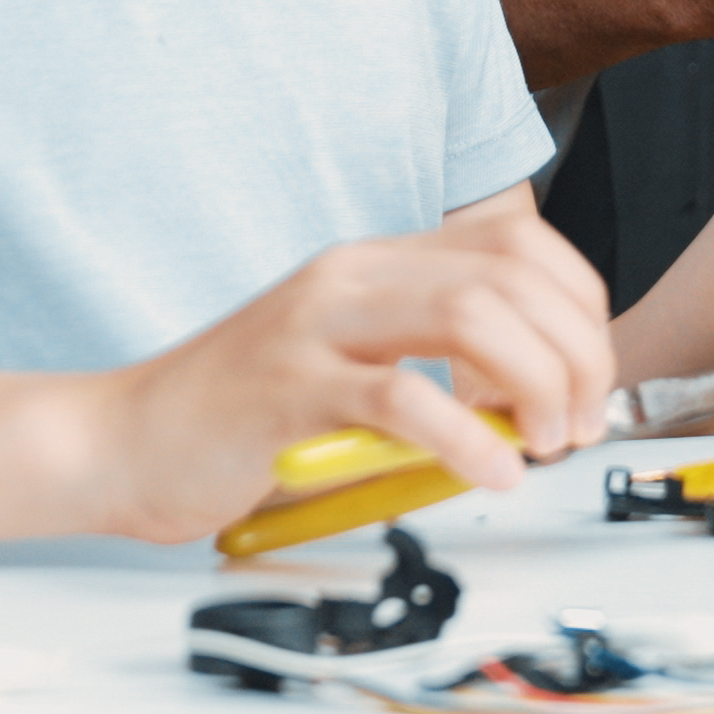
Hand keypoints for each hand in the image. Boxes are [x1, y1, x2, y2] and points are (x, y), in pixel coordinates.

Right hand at [88, 199, 613, 542]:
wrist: (123, 441)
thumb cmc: (239, 417)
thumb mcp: (354, 368)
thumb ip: (434, 367)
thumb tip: (536, 401)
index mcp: (375, 262)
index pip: (518, 243)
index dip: (578, 307)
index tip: (590, 375)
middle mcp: (351, 276)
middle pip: (510, 278)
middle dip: (573, 354)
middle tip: (577, 422)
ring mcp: (318, 324)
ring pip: (472, 316)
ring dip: (535, 385)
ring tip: (542, 443)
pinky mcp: (290, 387)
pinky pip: (403, 398)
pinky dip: (468, 438)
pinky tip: (492, 470)